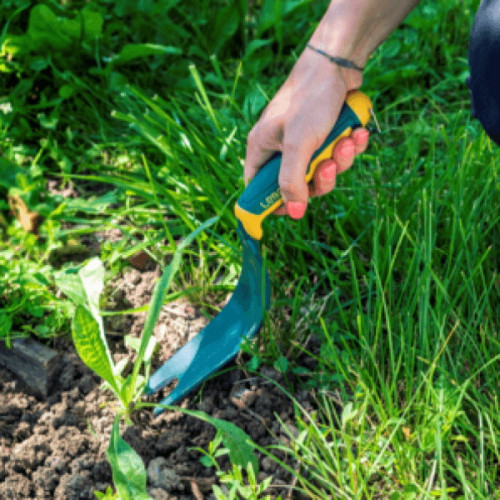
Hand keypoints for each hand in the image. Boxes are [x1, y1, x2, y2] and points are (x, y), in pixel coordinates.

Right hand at [244, 49, 369, 218]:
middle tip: (329, 166)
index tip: (294, 209)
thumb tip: (294, 212)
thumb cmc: (309, 100)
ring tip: (348, 140)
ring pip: (322, 172)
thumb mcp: (298, 144)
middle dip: (321, 178)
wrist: (337, 65)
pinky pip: (337, 155)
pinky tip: (357, 133)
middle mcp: (280, 149)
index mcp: (262, 149)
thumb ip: (292, 180)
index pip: (258, 187)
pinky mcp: (325, 136)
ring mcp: (304, 143)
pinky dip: (349, 147)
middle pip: (298, 185)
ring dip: (340, 160)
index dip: (274, 202)